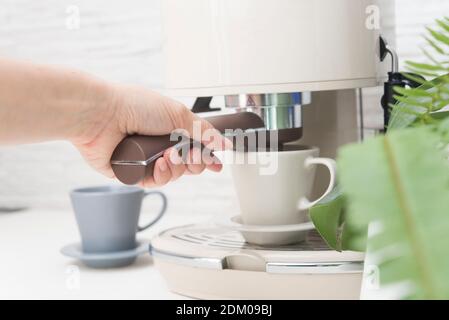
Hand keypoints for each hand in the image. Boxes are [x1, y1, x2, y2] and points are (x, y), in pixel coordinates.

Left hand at [72, 84, 229, 186]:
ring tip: (167, 156)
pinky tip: (157, 165)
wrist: (101, 115)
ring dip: (175, 168)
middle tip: (190, 155)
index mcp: (170, 128)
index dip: (206, 157)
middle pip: (187, 165)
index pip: (195, 147)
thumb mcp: (178, 114)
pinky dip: (159, 176)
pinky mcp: (131, 173)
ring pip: (172, 176)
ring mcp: (145, 160)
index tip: (215, 164)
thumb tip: (225, 143)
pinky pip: (153, 182)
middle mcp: (158, 145)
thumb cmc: (134, 106)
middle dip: (193, 162)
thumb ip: (205, 131)